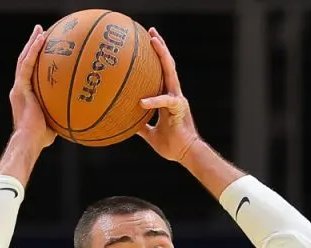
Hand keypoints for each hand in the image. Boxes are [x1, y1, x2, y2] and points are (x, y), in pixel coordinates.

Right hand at [10, 25, 55, 149]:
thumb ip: (61, 113)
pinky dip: (33, 51)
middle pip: (25, 61)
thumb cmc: (42, 138)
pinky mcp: (20, 88)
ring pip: (24, 59)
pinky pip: (27, 65)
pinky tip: (41, 40)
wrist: (30, 141)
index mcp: (25, 95)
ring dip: (32, 43)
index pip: (29, 72)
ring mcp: (19, 87)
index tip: (44, 48)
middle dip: (32, 45)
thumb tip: (79, 113)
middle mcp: (19, 89)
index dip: (35, 59)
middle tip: (41, 32)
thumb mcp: (54, 121)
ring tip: (40, 29)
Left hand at [137, 28, 200, 162]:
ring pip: (170, 72)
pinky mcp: (179, 109)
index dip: (156, 57)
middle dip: (160, 47)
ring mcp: (177, 99)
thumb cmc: (171, 144)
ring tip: (153, 41)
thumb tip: (125, 123)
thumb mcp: (149, 133)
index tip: (148, 42)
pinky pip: (165, 102)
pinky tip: (142, 102)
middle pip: (167, 65)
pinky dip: (154, 101)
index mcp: (167, 97)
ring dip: (162, 56)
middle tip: (150, 31)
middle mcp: (174, 94)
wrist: (185, 153)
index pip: (161, 72)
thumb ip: (140, 125)